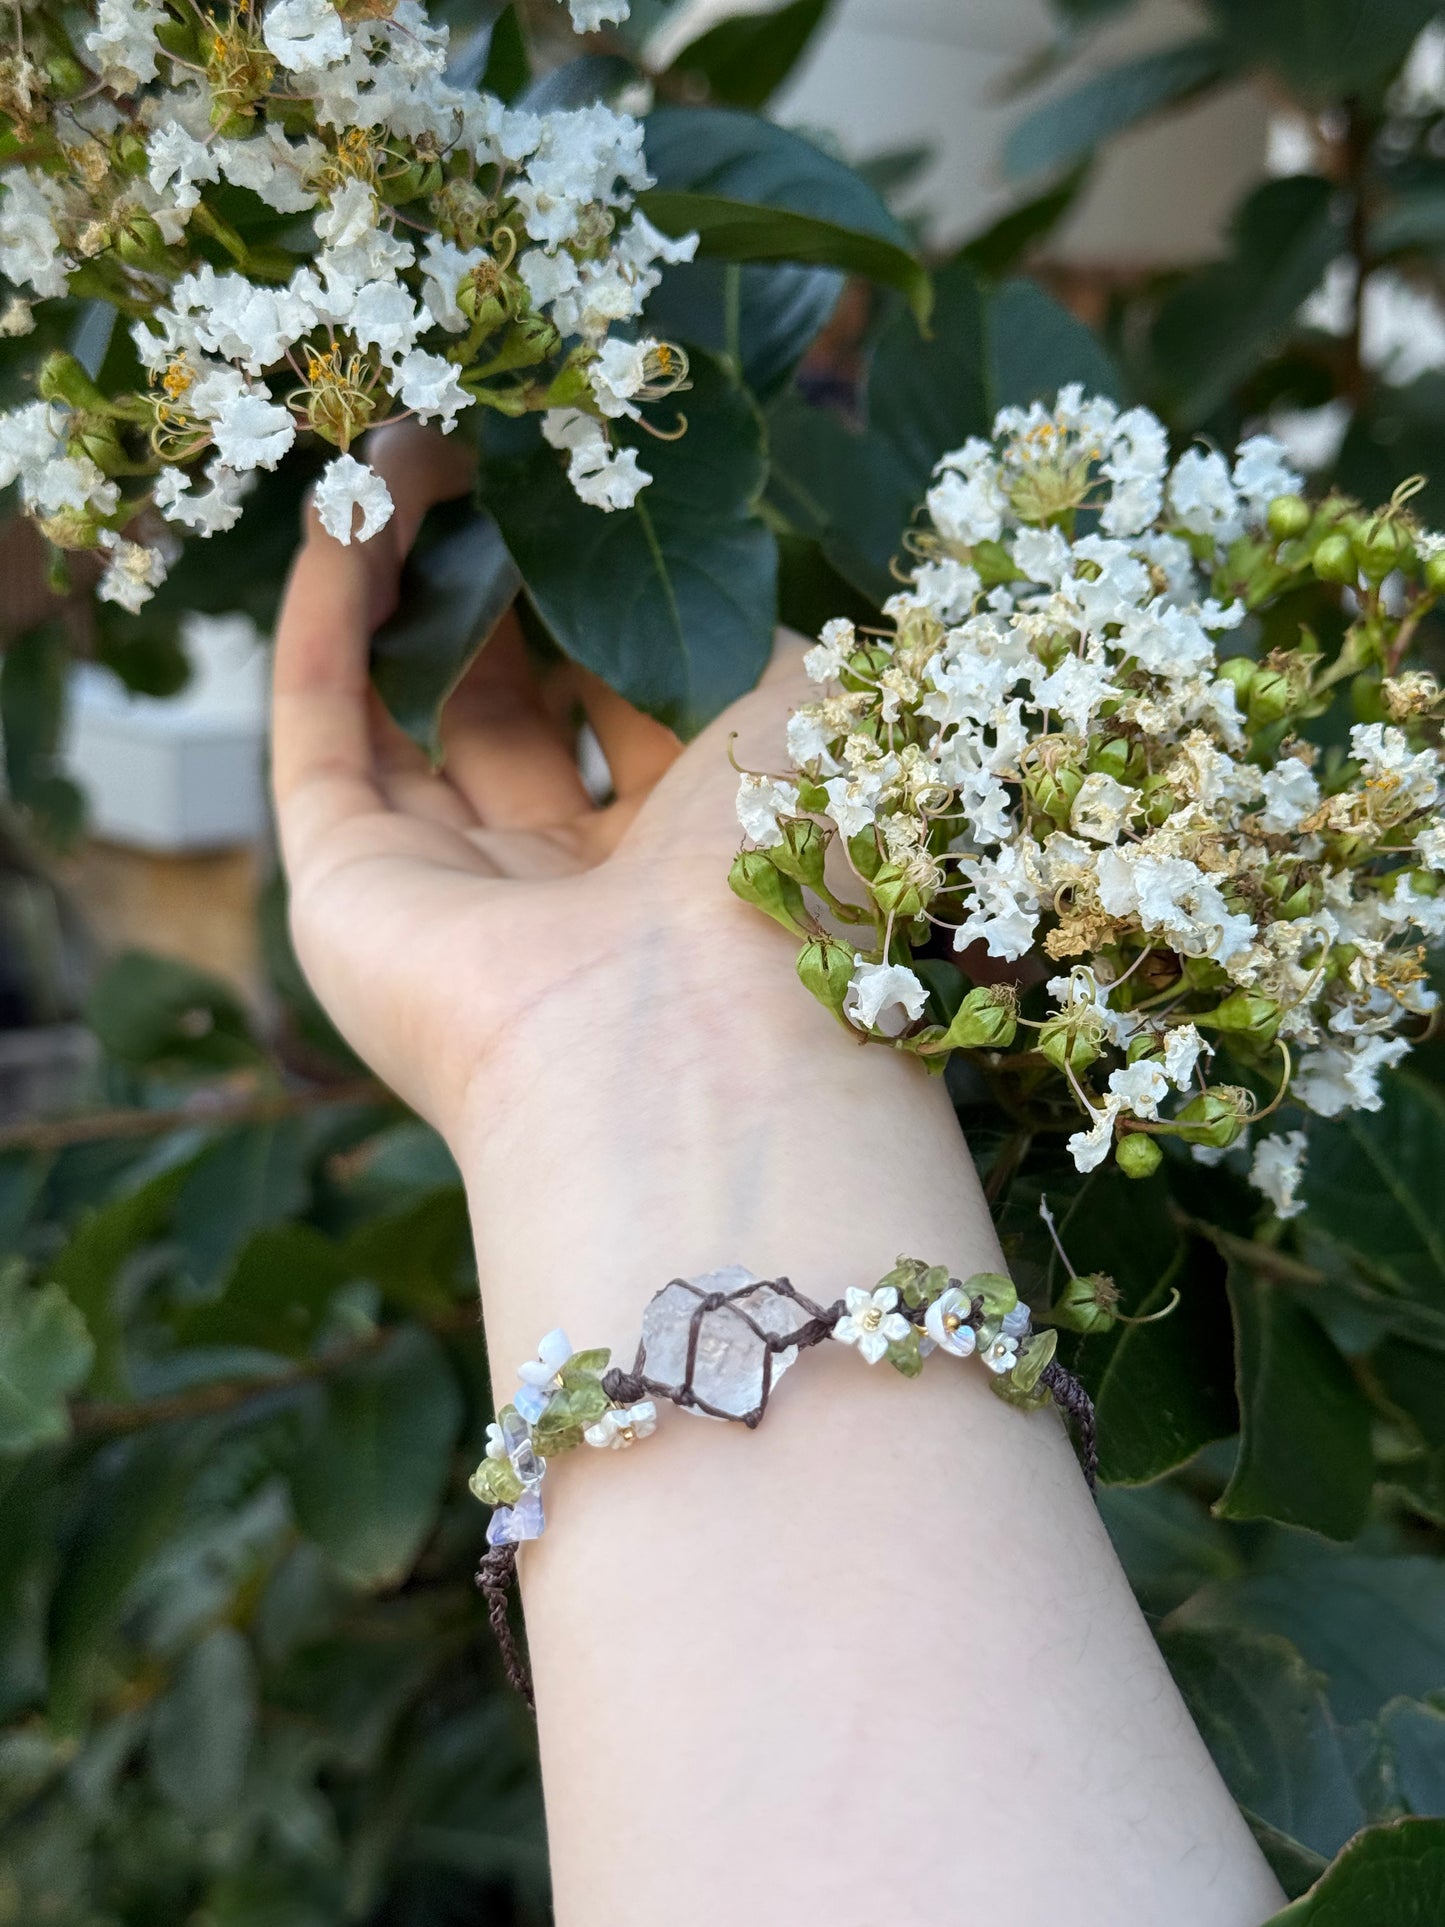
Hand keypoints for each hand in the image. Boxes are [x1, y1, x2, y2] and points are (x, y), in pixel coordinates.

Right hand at [272, 419, 815, 1147]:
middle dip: (496, 575)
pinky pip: (323, 736)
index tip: (582, 481)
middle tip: (479, 447)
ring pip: (411, 710)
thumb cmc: (788, 874)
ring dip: (402, 580)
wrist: (696, 1048)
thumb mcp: (810, 716)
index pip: (636, 701)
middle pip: (516, 704)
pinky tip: (340, 516)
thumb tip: (668, 570)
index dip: (605, 591)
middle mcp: (575, 887)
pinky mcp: (350, 894)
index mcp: (695, 859)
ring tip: (402, 450)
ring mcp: (456, 896)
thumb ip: (740, 630)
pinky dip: (323, 626)